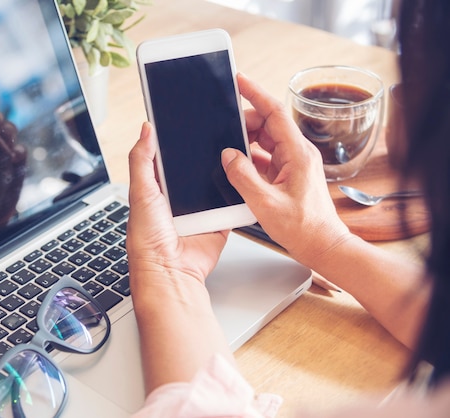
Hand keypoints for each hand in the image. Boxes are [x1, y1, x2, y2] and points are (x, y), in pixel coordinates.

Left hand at [126, 122, 227, 296]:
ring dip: (222, 174)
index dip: (175, 141)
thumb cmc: (147, 239)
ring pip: (216, 183)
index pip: (167, 158)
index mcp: (157, 189)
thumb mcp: (140, 192)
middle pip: (195, 168)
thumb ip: (142, 160)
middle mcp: (178, 198)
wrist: (170, 271)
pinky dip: (236, 196)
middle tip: (215, 136)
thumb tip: (146, 130)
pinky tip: (240, 181)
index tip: (187, 123)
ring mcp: (199, 210)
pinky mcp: (218, 221)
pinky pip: (231, 204)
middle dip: (204, 156)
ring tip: (230, 156)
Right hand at [221, 73, 349, 264]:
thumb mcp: (265, 202)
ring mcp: (294, 164)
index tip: (239, 80)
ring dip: (247, 142)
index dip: (255, 93)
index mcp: (297, 153)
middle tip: (222, 127)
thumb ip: (243, 176)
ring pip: (267, 141)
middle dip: (245, 122)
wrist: (323, 246)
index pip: (274, 113)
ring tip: (227, 147)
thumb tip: (228, 155)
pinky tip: (237, 166)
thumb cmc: (303, 228)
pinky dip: (251, 158)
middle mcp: (298, 154)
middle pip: (268, 125)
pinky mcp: (289, 175)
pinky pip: (267, 158)